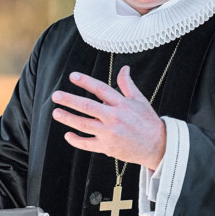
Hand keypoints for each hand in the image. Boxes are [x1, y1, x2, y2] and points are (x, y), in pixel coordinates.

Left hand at [50, 66, 165, 169]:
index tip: (72, 76)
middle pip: (87, 106)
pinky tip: (67, 134)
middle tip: (56, 95)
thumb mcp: (140, 100)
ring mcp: (109, 133)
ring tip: (56, 112)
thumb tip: (124, 68)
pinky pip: (87, 144)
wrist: (159, 147)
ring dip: (68, 118)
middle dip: (69, 100)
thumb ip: (127, 85)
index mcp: (122, 104)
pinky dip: (76, 140)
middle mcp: (114, 117)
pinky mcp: (107, 147)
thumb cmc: (148, 122)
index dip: (85, 81)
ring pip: (83, 124)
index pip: (100, 89)